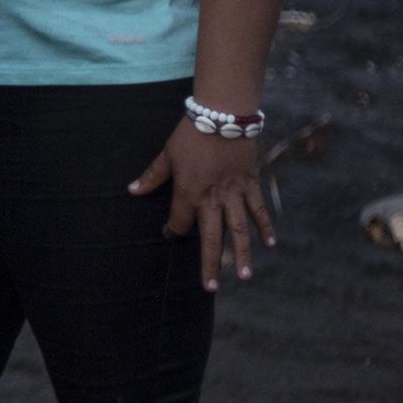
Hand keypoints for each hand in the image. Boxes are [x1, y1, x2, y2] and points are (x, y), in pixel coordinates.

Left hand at [129, 117, 272, 291]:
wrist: (224, 115)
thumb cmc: (191, 134)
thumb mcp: (167, 154)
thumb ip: (152, 176)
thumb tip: (132, 191)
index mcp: (189, 192)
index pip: (179, 222)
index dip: (172, 230)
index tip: (168, 233)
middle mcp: (213, 198)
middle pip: (212, 237)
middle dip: (210, 263)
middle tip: (210, 287)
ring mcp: (235, 193)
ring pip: (240, 229)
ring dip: (242, 253)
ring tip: (244, 276)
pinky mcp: (251, 184)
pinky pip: (259, 209)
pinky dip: (265, 226)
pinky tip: (269, 243)